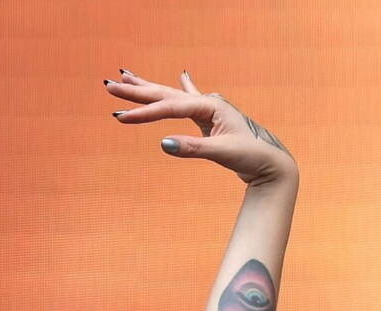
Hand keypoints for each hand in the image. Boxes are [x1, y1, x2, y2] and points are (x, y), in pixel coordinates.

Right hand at [106, 70, 297, 184]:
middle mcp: (207, 102)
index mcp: (209, 106)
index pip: (170, 108)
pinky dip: (181, 90)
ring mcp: (208, 110)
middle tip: (109, 85)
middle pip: (165, 94)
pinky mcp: (210, 120)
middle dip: (137, 91)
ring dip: (150, 88)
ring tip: (126, 76)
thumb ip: (192, 148)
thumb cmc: (251, 157)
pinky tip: (183, 76)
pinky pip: (188, 103)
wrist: (271, 164)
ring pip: (172, 96)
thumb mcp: (222, 153)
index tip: (121, 119)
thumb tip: (163, 145)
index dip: (145, 114)